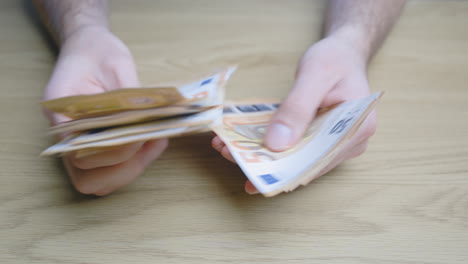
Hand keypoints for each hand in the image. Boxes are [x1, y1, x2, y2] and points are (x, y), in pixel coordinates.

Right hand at [44, 26, 167, 195]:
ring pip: (97, 181)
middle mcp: (64, 136)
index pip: (79, 149)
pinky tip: (152, 143)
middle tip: (150, 143)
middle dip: (123, 168)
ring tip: (154, 143)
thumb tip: (150, 121)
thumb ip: (129, 96)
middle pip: (86, 177)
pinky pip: (108, 171)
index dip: (114, 149)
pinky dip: (132, 165)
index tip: (140, 134)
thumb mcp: (117, 64)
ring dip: (129, 170)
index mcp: (60, 111)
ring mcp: (77, 146)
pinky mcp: (93, 148)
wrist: (88, 48)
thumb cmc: (98, 53)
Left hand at [212, 30, 376, 193]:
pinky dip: (272, 146)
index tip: (250, 170)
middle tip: (229, 154)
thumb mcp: (315, 75)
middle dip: (266, 163)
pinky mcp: (321, 140)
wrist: (344, 52)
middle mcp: (349, 144)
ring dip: (264, 156)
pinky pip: (296, 148)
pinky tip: (245, 143)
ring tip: (229, 149)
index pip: (317, 160)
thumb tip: (276, 144)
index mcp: (357, 131)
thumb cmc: (335, 59)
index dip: (283, 169)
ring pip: (297, 159)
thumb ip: (297, 108)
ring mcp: (336, 145)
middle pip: (304, 164)